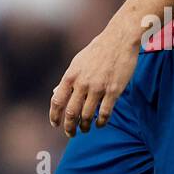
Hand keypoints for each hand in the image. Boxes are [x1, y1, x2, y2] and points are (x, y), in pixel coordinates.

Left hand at [49, 21, 140, 136]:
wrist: (119, 40)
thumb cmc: (98, 50)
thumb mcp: (78, 62)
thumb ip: (69, 79)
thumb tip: (57, 94)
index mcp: (71, 76)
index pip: (57, 101)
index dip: (54, 116)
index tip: (55, 124)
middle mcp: (82, 84)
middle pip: (71, 113)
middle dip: (69, 127)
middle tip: (71, 133)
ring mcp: (98, 88)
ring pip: (87, 116)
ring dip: (85, 126)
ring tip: (86, 129)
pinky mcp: (113, 91)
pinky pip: (104, 113)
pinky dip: (101, 122)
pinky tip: (100, 124)